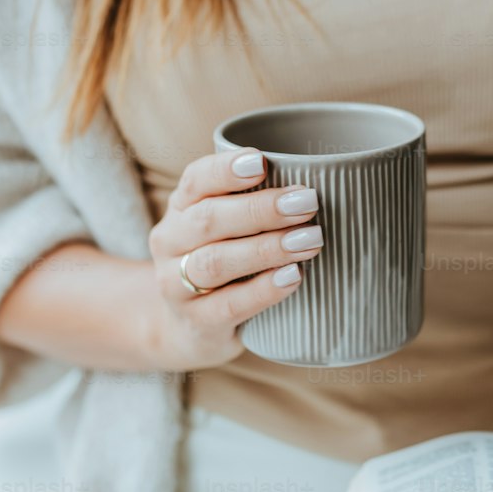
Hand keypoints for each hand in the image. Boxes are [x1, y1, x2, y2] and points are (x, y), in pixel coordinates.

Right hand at [145, 147, 322, 371]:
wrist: (191, 329)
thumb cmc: (224, 263)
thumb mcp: (228, 230)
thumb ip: (256, 207)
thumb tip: (322, 183)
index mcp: (180, 209)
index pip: (195, 180)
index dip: (225, 170)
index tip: (261, 162)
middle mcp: (170, 243)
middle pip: (208, 220)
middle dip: (260, 209)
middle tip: (307, 203)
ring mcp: (176, 286)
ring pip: (216, 261)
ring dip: (267, 248)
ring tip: (311, 240)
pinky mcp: (197, 323)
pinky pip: (230, 304)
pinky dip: (264, 289)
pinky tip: (293, 276)